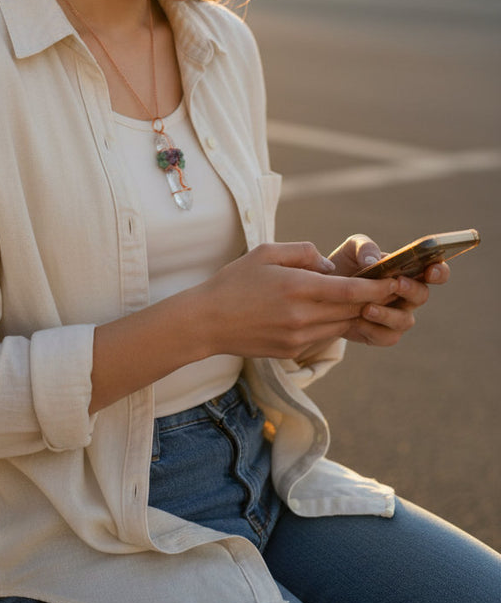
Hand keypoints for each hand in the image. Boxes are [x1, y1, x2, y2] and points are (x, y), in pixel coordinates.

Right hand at [199, 240, 400, 361]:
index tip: (395, 281)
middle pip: (351, 310)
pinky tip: (328, 312)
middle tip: (389, 288)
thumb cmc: (234, 281)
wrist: (207, 322)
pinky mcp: (292, 350)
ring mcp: (298, 337)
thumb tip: (330, 267)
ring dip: (353, 312)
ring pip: (341, 325)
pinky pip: (324, 336)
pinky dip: (333, 323)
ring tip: (362, 299)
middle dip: (373, 300)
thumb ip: (303, 252)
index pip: (350, 291)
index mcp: (297, 287)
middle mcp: (302, 316)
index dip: (377, 288)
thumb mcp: (266, 253)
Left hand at [330, 234, 449, 347]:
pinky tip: (357, 321)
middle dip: (411, 289)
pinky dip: (372, 329)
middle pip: (422, 295)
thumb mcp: (350, 250)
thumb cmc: (344, 267)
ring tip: (366, 307)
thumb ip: (364, 247)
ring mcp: (397, 316)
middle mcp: (407, 296)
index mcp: (407, 271)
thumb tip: (374, 260)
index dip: (439, 272)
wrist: (324, 294)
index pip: (435, 271)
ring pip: (405, 320)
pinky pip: (386, 336)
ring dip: (387, 314)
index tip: (432, 270)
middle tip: (396, 283)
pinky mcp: (382, 334)